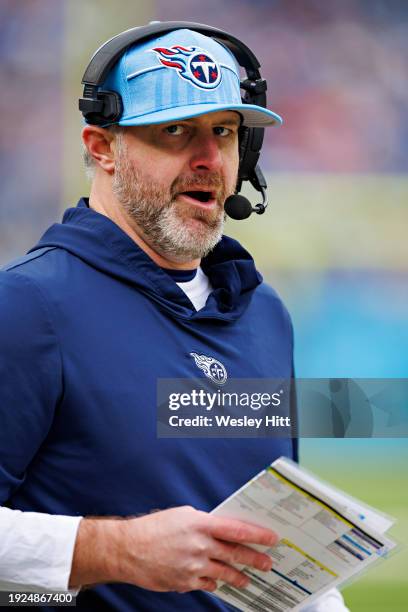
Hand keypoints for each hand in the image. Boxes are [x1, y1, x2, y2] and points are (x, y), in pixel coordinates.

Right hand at [115, 505, 277, 592]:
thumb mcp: (182, 515)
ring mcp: (193, 566)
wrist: (128, 549)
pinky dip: (214, 583)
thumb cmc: (154, 528)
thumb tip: (222, 531)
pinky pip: (207, 584)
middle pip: (235, 554)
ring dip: (239, 577)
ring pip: (225, 573)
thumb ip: (204, 523)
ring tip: (248, 579)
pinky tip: (218, 583)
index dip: (257, 535)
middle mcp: (200, 545)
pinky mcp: (185, 582)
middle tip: (268, 563)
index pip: (236, 529)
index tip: (272, 538)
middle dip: (255, 559)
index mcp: (200, 524)